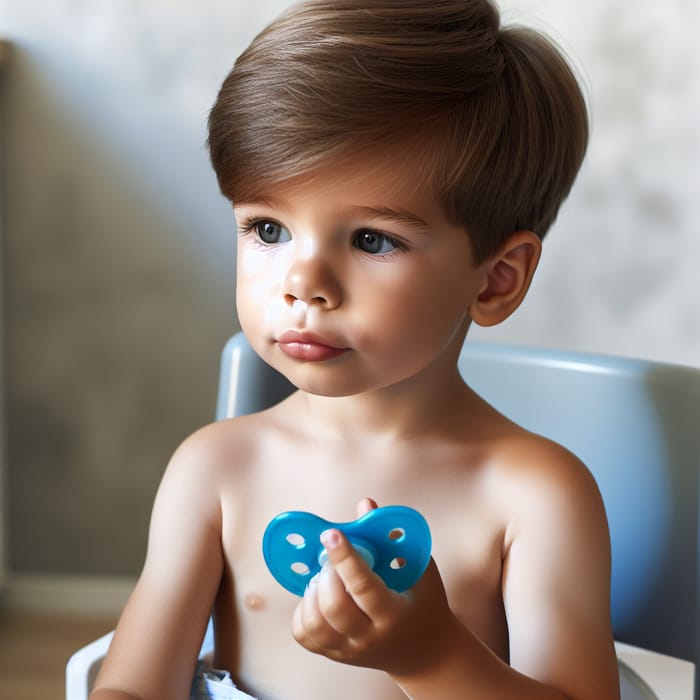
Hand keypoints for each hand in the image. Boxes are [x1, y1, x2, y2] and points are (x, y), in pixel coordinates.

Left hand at [291, 498, 458, 675]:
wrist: (424, 651)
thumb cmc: (422, 601)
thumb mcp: (418, 569)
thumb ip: (392, 538)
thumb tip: (364, 505)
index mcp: (394, 614)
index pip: (363, 586)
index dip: (345, 558)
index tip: (331, 534)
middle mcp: (370, 637)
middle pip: (334, 607)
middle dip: (327, 573)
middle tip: (331, 557)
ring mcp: (349, 650)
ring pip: (314, 623)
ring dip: (312, 591)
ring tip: (326, 576)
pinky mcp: (334, 654)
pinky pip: (304, 635)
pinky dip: (303, 610)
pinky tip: (318, 595)